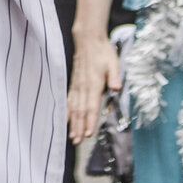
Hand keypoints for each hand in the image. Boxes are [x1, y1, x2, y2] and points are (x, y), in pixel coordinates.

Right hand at [67, 27, 120, 144]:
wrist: (89, 40)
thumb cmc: (103, 52)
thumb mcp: (113, 62)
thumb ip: (115, 76)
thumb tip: (117, 87)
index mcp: (94, 83)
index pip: (91, 106)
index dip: (90, 121)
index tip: (88, 134)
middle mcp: (84, 87)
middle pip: (80, 111)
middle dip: (79, 127)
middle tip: (77, 141)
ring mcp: (77, 86)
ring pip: (74, 108)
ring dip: (72, 123)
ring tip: (71, 136)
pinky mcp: (74, 84)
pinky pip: (69, 100)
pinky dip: (67, 112)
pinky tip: (65, 120)